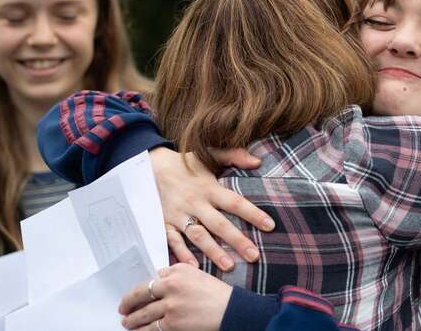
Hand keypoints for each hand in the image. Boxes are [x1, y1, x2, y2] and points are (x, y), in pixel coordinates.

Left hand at [120, 263, 231, 330]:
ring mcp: (170, 306)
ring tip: (127, 323)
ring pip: (143, 314)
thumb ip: (176, 272)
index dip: (138, 291)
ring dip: (132, 320)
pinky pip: (151, 328)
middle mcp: (171, 286)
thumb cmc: (216, 293)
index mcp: (176, 272)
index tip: (134, 296)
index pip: (151, 280)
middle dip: (128, 304)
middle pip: (141, 295)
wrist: (230, 310)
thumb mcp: (197, 274)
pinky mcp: (172, 323)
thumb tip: (158, 276)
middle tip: (122, 309)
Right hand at [150, 147, 274, 270]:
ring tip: (229, 267)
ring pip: (198, 236)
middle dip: (236, 240)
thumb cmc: (185, 163)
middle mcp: (195, 203)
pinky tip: (193, 266)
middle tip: (253, 255)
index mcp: (209, 188)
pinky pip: (173, 240)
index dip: (253, 214)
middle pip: (219, 224)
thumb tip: (258, 161)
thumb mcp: (208, 154)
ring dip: (213, 252)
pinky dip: (181, 253)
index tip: (270, 226)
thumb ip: (233, 156)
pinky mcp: (165, 223)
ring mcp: (179, 214)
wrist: (150, 166)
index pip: (235, 202)